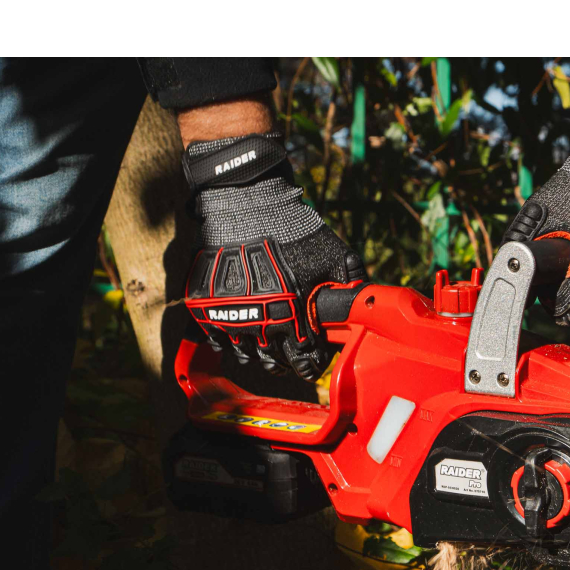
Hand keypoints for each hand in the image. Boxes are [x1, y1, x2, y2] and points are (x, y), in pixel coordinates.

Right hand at [182, 131, 365, 380]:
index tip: (314, 362)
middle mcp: (260, 317)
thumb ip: (350, 281)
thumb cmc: (293, 230)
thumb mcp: (332, 254)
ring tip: (267, 350)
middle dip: (286, 365)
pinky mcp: (204, 306)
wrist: (246, 204)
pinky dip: (229, 345)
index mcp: (293, 310)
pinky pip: (217, 342)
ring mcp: (229, 313)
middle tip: (290, 362)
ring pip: (245, 356)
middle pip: (274, 362)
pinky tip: (242, 338)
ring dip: (258, 357)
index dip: (312, 363)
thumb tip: (366, 300)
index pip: (305, 357)